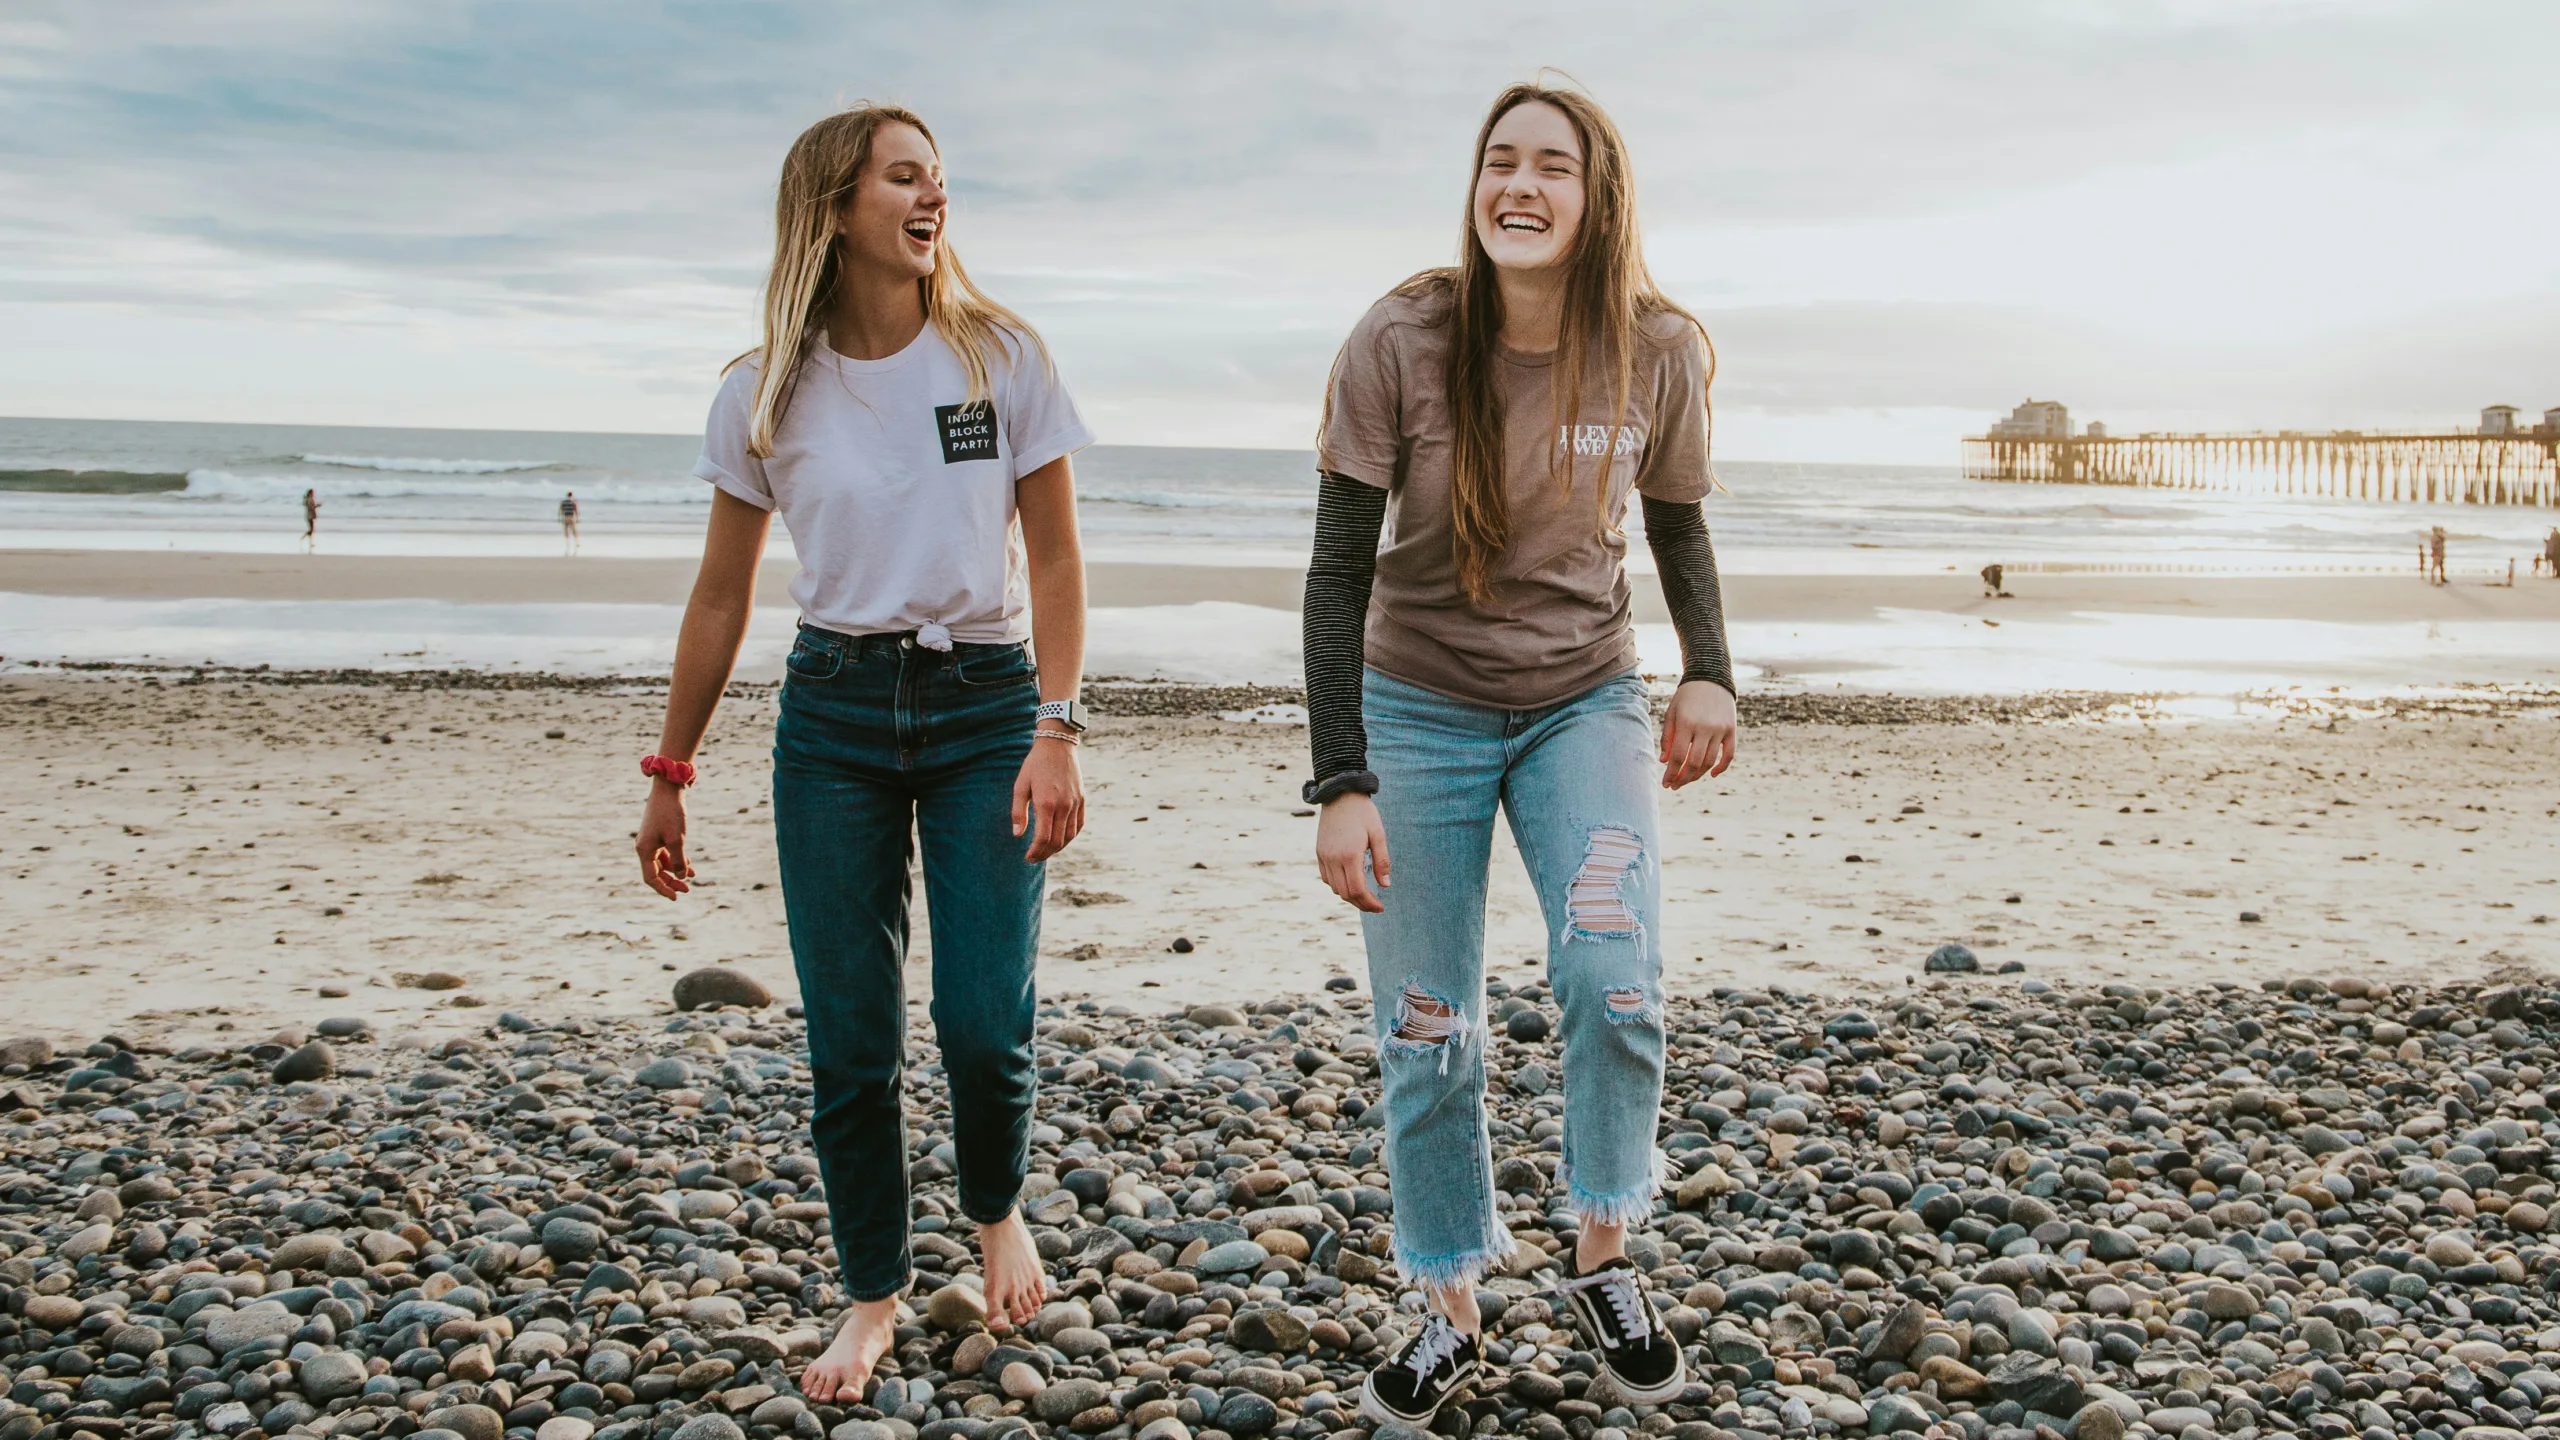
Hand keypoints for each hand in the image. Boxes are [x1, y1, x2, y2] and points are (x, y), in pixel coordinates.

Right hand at [636, 779, 692, 898]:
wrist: (669, 789)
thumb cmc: (671, 813)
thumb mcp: (677, 839)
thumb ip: (679, 860)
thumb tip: (682, 876)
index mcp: (644, 850)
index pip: (651, 878)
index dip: (663, 889)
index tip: (676, 897)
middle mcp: (645, 847)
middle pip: (657, 872)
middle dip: (672, 881)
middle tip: (688, 889)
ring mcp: (651, 840)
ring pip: (663, 863)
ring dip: (676, 871)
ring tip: (693, 876)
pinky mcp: (658, 834)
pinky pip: (666, 853)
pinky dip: (676, 859)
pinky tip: (689, 862)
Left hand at [1012, 730, 1085, 861]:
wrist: (1058, 745)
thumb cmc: (1035, 765)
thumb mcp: (1021, 786)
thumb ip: (1018, 812)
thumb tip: (1017, 835)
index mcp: (1046, 803)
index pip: (1043, 838)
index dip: (1035, 852)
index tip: (1027, 857)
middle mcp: (1063, 806)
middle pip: (1057, 841)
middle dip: (1045, 853)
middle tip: (1034, 858)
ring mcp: (1075, 803)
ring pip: (1069, 836)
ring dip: (1058, 848)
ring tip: (1046, 851)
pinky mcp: (1082, 799)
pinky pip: (1079, 825)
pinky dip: (1070, 836)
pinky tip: (1061, 839)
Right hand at [1314, 792, 1389, 912]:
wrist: (1340, 793)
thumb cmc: (1363, 812)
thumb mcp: (1378, 834)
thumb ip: (1382, 861)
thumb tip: (1385, 885)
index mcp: (1350, 855)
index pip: (1358, 890)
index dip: (1370, 903)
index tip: (1381, 907)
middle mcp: (1333, 859)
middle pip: (1346, 893)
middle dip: (1361, 903)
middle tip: (1375, 905)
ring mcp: (1324, 857)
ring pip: (1335, 888)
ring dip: (1349, 896)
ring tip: (1364, 895)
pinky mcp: (1319, 853)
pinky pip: (1327, 878)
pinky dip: (1338, 886)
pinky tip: (1349, 882)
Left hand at [1659, 680, 1737, 788]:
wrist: (1710, 678)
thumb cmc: (1686, 697)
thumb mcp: (1672, 713)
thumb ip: (1667, 738)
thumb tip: (1664, 762)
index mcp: (1686, 723)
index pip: (1678, 756)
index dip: (1671, 773)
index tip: (1666, 783)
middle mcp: (1705, 727)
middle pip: (1694, 763)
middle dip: (1683, 778)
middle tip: (1675, 785)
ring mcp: (1720, 730)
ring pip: (1710, 762)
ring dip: (1698, 775)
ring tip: (1687, 780)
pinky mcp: (1732, 730)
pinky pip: (1729, 755)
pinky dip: (1721, 767)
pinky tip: (1710, 774)